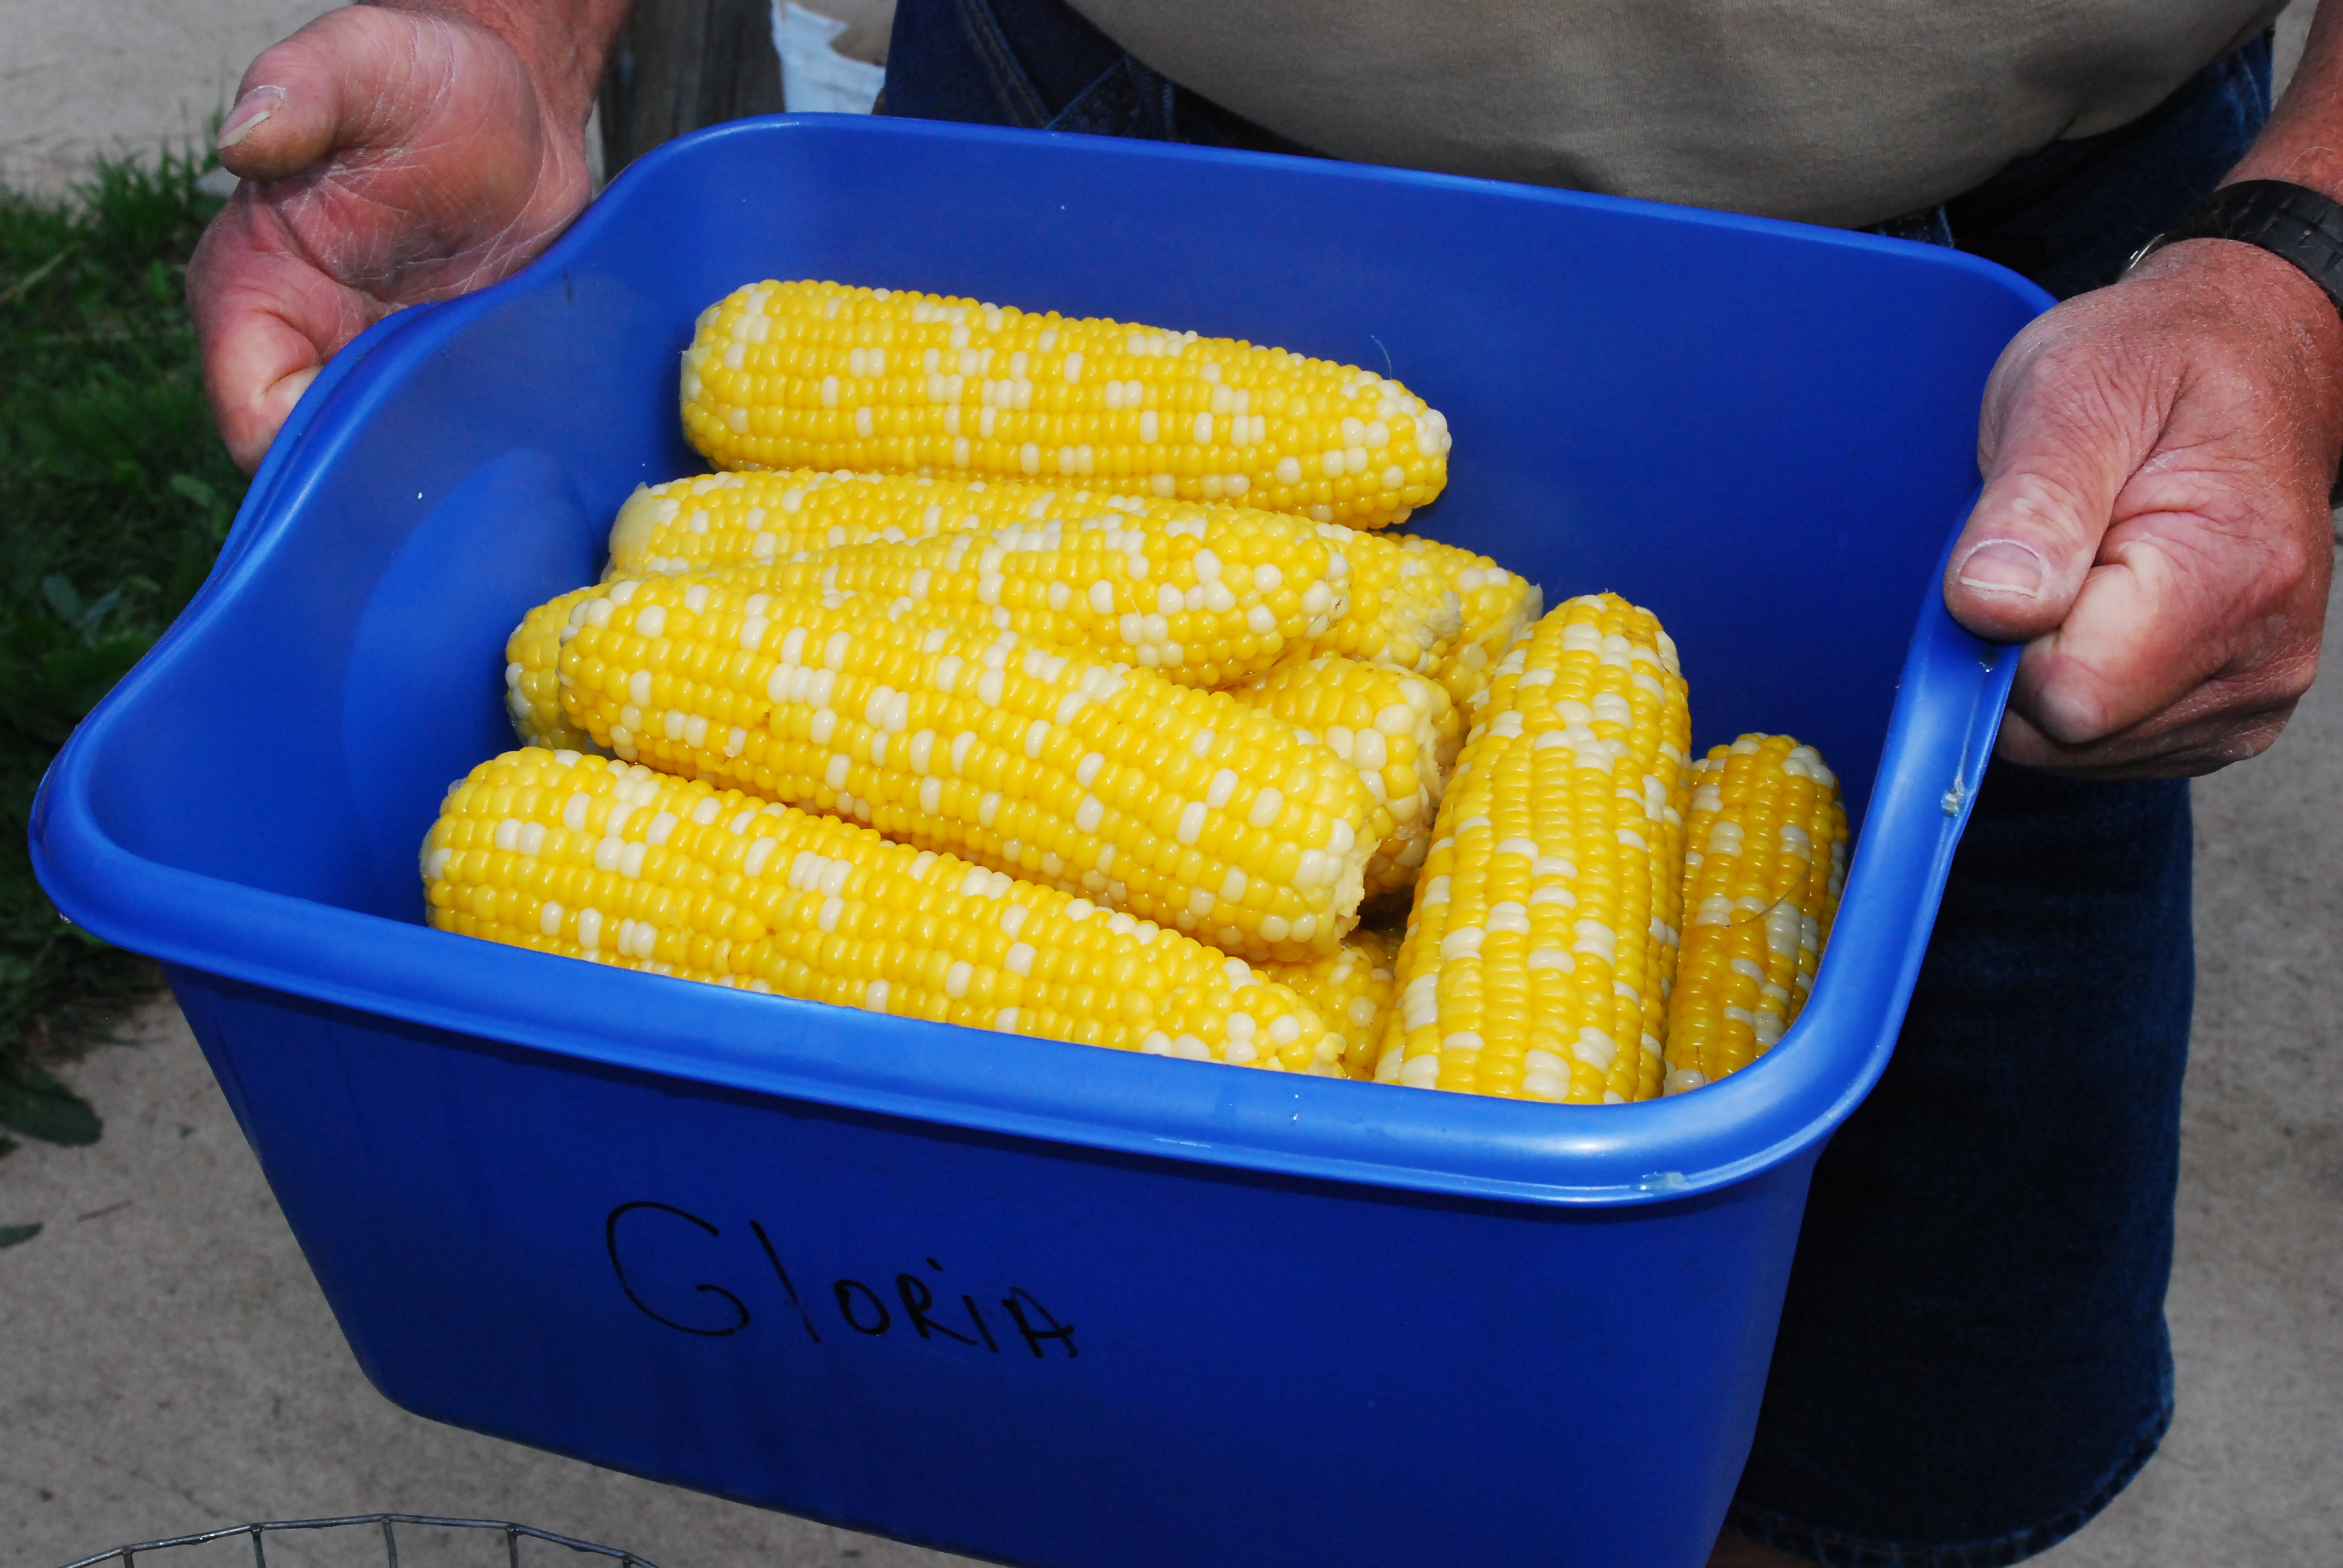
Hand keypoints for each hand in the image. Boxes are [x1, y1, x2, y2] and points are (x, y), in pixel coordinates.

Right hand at [188, 3, 614, 471]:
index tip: (375, 453)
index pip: (251, 409)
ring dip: (439, 477)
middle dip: (379, 480)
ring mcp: (386, 369)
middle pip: (322, 460)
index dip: (296, 452)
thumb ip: (302, 92)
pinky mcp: (452, 375)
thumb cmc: (421, 75)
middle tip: (459, 483)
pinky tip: (531, 464)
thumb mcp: (359, 62)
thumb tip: (246, 136)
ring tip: (502, 487)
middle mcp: (312, 344)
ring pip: (393, 461)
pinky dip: (484, 454)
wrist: (513, 102)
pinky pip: (456, 438)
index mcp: (257, 290)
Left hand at [1941, 237, 2342, 777]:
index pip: (2066, 691)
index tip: (2016, 553)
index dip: (2006, 632)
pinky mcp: (2217, 718)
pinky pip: (2099, 744)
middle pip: (2066, 731)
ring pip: (2075, 748)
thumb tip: (1989, 607)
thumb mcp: (2073, 391)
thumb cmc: (2158, 365)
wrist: (2246, 363)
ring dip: (2043, 667)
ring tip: (2083, 565)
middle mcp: (2257, 660)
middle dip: (2020, 652)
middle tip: (2048, 551)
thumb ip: (2033, 505)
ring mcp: (2245, 699)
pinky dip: (2073, 683)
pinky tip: (2099, 606)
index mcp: (2232, 579)